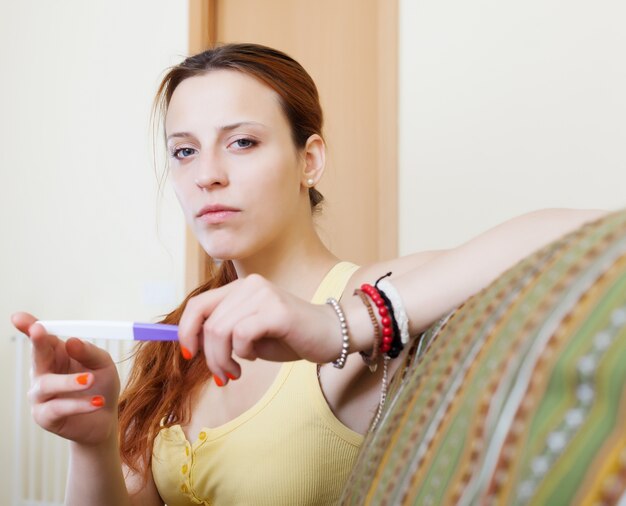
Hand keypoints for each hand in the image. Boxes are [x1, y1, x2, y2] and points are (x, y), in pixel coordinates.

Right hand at [11, 312, 120, 445]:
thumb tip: (72, 341)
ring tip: (90, 379)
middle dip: (37, 342)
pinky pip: (58, 408)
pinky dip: (79, 404)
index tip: (19, 318)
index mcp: (56, 355)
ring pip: (47, 384)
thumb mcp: (103, 364)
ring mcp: (41, 395)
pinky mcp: (45, 417)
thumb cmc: (101, 385)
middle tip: (39, 331)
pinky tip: (97, 401)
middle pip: (37, 356)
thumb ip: (89, 352)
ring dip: (69, 381)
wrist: (105, 419)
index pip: (41, 338)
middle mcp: (43, 373)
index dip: (29, 327)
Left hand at [177, 274, 342, 382]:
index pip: (198, 304)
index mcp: (241, 287)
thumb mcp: (249, 334)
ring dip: (222, 360)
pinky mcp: (276, 310)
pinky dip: (242, 353)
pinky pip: (241, 335)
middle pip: (207, 322)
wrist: (331, 335)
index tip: (189, 353)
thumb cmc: (290, 337)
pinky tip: (255, 358)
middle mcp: (250, 285)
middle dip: (209, 356)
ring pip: (220, 330)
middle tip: (223, 375)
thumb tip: (189, 345)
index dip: (186, 330)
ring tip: (236, 372)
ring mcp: (263, 295)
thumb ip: (223, 333)